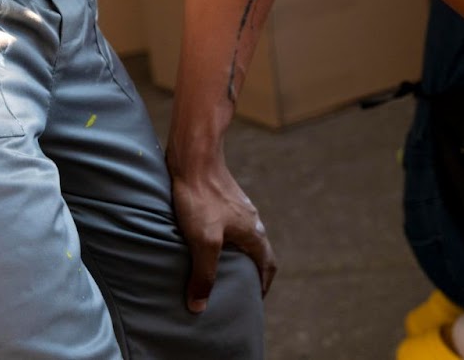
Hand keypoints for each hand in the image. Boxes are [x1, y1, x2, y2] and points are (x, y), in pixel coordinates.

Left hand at [168, 150, 276, 311]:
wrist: (196, 158)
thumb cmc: (201, 198)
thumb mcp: (203, 240)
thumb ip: (204, 273)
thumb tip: (200, 307)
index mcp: (253, 233)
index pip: (267, 264)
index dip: (262, 285)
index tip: (254, 301)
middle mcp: (252, 221)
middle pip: (257, 252)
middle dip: (250, 273)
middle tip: (236, 290)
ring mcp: (239, 209)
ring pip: (244, 239)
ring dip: (237, 257)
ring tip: (219, 270)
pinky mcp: (224, 201)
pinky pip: (231, 228)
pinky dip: (225, 242)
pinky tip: (204, 243)